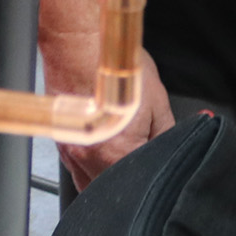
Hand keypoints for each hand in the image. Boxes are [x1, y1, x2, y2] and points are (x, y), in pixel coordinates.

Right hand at [58, 51, 172, 193]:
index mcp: (115, 155)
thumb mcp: (158, 101)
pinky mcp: (59, 142)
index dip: (156, 173)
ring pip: (90, 185)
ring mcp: (69, 152)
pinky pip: (76, 169)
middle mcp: (87, 159)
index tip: (162, 162)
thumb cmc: (113, 65)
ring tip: (123, 160)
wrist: (78, 43)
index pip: (143, 182)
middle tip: (142, 163)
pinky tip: (102, 149)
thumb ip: (168, 134)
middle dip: (130, 182)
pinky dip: (90, 166)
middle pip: (113, 192)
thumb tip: (175, 146)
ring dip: (108, 180)